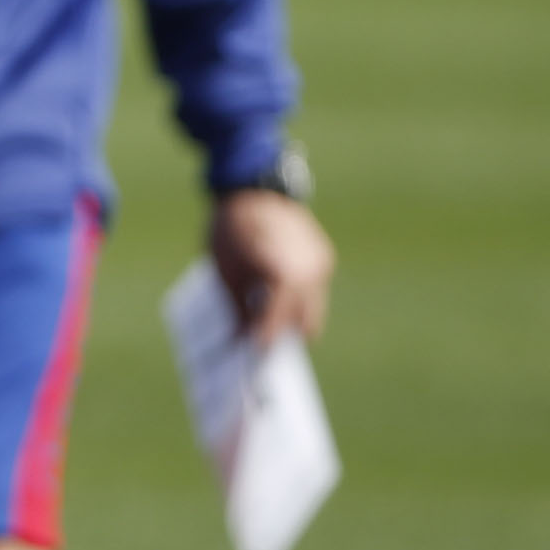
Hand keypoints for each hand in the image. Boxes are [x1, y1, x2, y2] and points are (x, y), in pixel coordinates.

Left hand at [208, 187, 335, 343]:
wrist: (252, 187)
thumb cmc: (231, 228)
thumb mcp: (225, 271)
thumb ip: (238, 310)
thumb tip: (241, 343)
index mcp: (282, 274)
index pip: (275, 323)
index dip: (263, 344)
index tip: (253, 362)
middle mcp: (308, 271)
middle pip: (302, 324)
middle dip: (282, 335)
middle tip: (259, 344)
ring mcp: (320, 263)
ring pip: (312, 309)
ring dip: (292, 318)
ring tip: (265, 321)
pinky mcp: (324, 256)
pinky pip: (314, 289)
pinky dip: (297, 296)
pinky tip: (274, 293)